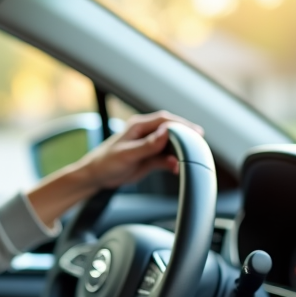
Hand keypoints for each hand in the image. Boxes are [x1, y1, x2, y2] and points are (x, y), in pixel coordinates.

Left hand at [76, 110, 203, 190]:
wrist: (96, 176)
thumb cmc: (105, 162)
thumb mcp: (126, 154)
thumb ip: (147, 145)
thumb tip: (165, 133)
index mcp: (139, 126)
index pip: (165, 120)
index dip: (182, 124)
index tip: (196, 132)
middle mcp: (146, 133)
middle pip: (172, 131)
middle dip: (186, 137)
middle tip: (199, 145)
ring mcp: (149, 145)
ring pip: (171, 145)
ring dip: (180, 152)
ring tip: (189, 160)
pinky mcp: (150, 158)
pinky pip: (166, 158)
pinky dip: (173, 163)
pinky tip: (177, 169)